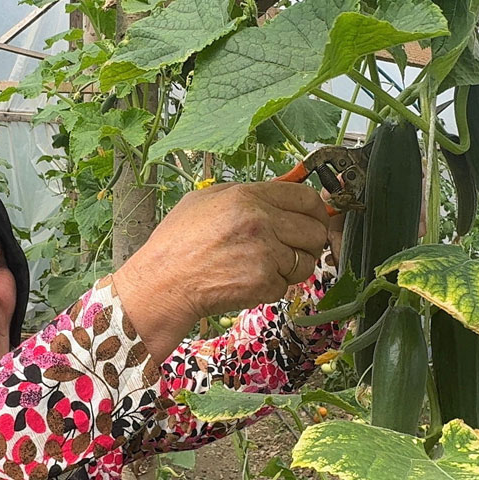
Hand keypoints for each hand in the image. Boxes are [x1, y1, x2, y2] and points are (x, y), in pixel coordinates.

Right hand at [115, 182, 329, 359]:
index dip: (315, 210)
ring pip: (305, 262)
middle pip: (314, 231)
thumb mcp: (204, 200)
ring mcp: (265, 253)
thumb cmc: (176, 243)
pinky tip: (247, 281)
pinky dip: (271, 288)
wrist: (163, 282)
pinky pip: (286, 285)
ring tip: (262, 267)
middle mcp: (261, 221)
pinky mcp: (264, 282)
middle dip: (307, 243)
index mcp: (248, 196)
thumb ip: (243, 192)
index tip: (314, 219)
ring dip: (289, 268)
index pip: (306, 197)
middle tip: (290, 249)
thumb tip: (276, 191)